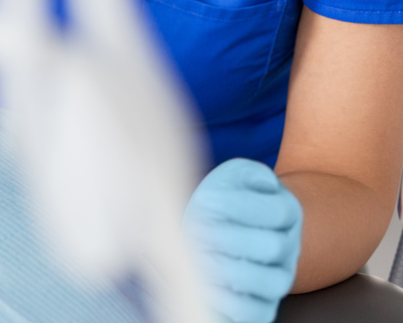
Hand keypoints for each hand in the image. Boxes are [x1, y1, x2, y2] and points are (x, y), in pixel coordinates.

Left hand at [185, 159, 302, 322]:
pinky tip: (200, 282)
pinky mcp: (261, 305)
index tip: (204, 200)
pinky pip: (255, 313)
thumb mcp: (234, 175)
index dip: (238, 206)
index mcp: (287, 212)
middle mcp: (289, 248)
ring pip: (269, 283)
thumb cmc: (221, 198)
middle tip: (194, 229)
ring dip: (225, 268)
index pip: (277, 211)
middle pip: (271, 247)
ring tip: (196, 254)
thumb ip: (248, 174)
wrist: (215, 227)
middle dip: (226, 237)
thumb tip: (263, 185)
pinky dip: (226, 300)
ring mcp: (278, 279)